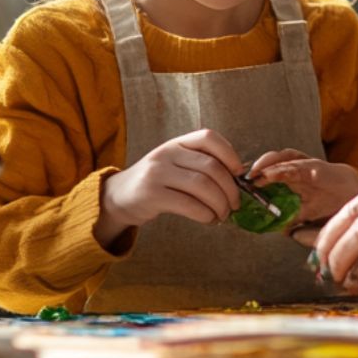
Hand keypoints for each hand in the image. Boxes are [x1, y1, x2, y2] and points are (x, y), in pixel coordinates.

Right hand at [95, 128, 243, 247]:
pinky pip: (188, 204)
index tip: (239, 173)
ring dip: (219, 204)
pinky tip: (209, 220)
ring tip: (222, 215)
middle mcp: (167, 153)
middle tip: (235, 204)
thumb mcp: (175, 164)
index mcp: (177, 142)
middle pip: (211, 166)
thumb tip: (237, 178)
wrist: (118, 196)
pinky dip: (205, 214)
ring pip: (202, 186)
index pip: (209, 138)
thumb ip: (200, 165)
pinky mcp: (152, 195)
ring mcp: (158, 173)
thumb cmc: (156, 182)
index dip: (230, 154)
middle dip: (230, 188)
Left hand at [248, 149, 357, 223]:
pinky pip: (295, 165)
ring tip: (251, 176)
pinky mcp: (315, 167)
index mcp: (292, 183)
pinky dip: (279, 169)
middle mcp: (296, 172)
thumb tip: (281, 231)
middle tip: (238, 180)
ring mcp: (305, 168)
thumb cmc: (333, 208)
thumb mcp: (308, 220)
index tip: (236, 188)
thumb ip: (295, 224)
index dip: (251, 178)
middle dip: (252, 169)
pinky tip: (267, 175)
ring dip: (263, 165)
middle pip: (269, 163)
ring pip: (279, 158)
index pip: (266, 175)